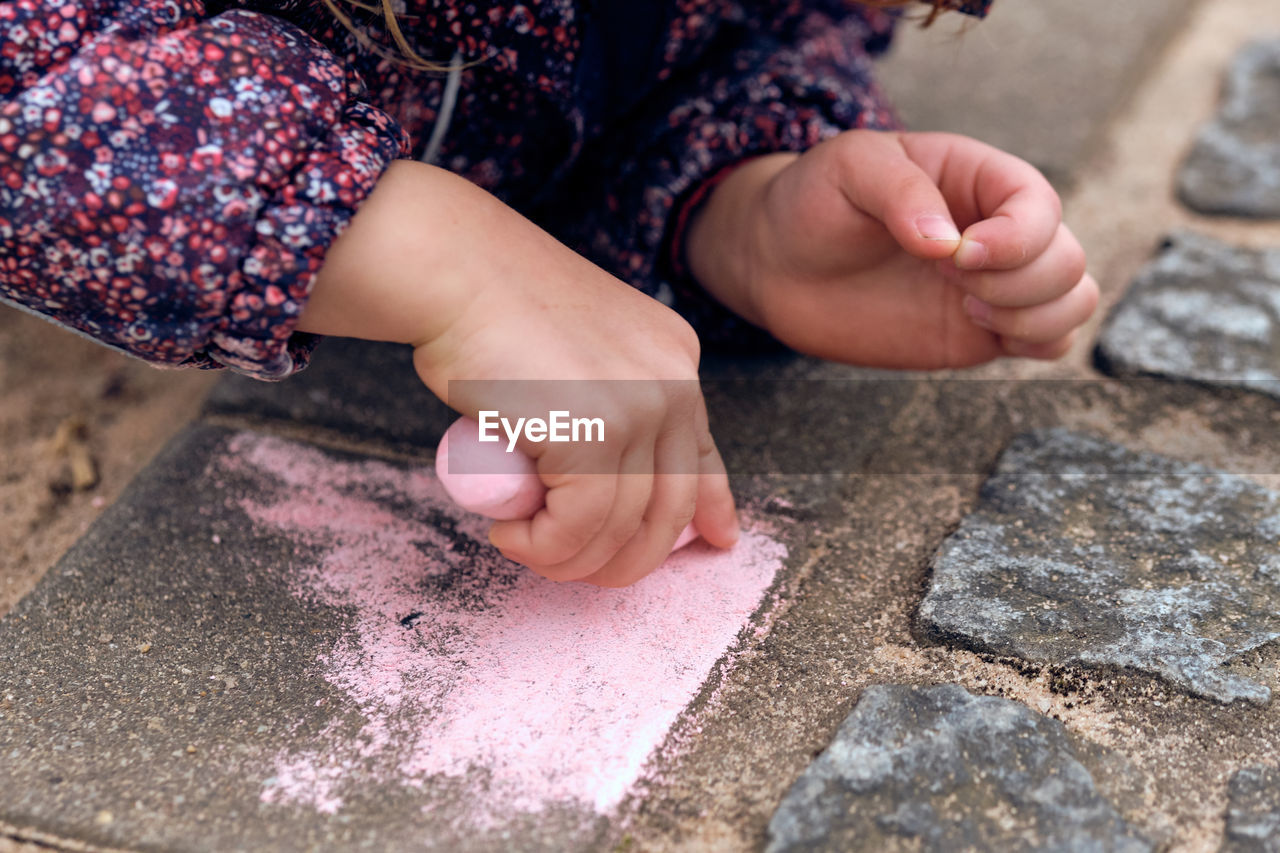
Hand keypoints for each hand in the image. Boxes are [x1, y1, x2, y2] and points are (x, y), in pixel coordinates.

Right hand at [301, 160, 738, 586]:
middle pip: (669, 507)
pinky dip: (543, 549)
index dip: (710, 508)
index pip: (703, 453)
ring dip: (570, 560)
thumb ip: (604, 390)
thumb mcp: (577, 346)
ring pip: (621, 529)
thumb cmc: (490, 302)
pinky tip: (513, 537)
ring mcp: (638, 408)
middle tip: (576, 569)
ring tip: (525, 545)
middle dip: (626, 558)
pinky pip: (578, 528)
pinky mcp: (593, 434)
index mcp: (675, 356)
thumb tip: (600, 460)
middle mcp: (672, 382)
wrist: (454, 268)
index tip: (715, 541)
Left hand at [685, 131, 1098, 367]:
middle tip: (949, 282)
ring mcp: (994, 283)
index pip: (1040, 203)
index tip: (959, 255)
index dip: (1018, 236)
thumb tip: (946, 244)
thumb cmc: (814, 201)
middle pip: (1066, 258)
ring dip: (1035, 315)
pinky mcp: (981, 332)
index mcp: (977, 177)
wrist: (778, 262)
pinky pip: (1050, 341)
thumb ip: (900, 193)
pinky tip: (981, 331)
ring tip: (966, 309)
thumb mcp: (848, 169)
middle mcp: (998, 229)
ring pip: (1073, 300)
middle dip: (1018, 281)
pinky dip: (1039, 344)